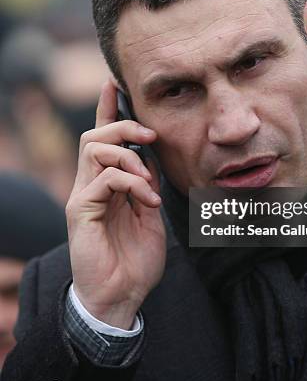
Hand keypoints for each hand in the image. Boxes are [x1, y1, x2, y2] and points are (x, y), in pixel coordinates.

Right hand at [66, 80, 165, 328]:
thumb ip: (146, 186)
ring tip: (150, 180)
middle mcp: (90, 186)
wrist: (122, 298)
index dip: (107, 110)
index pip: (102, 140)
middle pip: (95, 136)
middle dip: (123, 124)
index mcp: (107, 185)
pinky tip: (148, 200)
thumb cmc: (135, 259)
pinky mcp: (80, 211)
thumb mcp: (149, 215)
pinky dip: (132, 182)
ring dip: (129, 156)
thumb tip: (151, 159)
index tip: (113, 83)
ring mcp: (83, 197)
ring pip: (94, 149)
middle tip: (150, 134)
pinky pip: (103, 178)